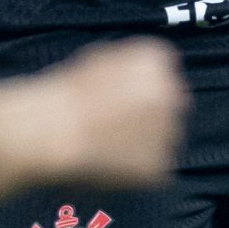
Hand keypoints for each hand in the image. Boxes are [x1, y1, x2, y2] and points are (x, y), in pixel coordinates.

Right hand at [52, 39, 187, 188]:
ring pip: (165, 138)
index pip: (163, 73)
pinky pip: (155, 168)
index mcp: (157, 61)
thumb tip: (138, 77)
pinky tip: (111, 162)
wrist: (56, 130)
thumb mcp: (100, 57)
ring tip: (110, 144)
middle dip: (151, 115)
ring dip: (146, 141)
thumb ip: (130, 66)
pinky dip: (137, 169)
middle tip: (119, 125)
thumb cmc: (67, 95)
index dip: (142, 88)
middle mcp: (172, 93)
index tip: (124, 98)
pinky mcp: (160, 165)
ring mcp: (169, 131)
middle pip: (170, 105)